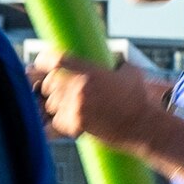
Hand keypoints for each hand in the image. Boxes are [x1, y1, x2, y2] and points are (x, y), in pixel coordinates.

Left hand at [31, 50, 165, 147]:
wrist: (143, 125)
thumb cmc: (139, 99)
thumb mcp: (130, 72)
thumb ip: (116, 62)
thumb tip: (114, 58)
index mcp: (90, 71)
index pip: (55, 59)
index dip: (44, 61)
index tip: (40, 64)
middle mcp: (79, 86)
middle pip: (49, 83)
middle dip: (52, 89)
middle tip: (61, 93)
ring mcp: (76, 106)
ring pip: (51, 104)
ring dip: (57, 107)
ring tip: (73, 110)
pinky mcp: (76, 124)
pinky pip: (57, 122)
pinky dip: (62, 123)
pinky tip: (77, 123)